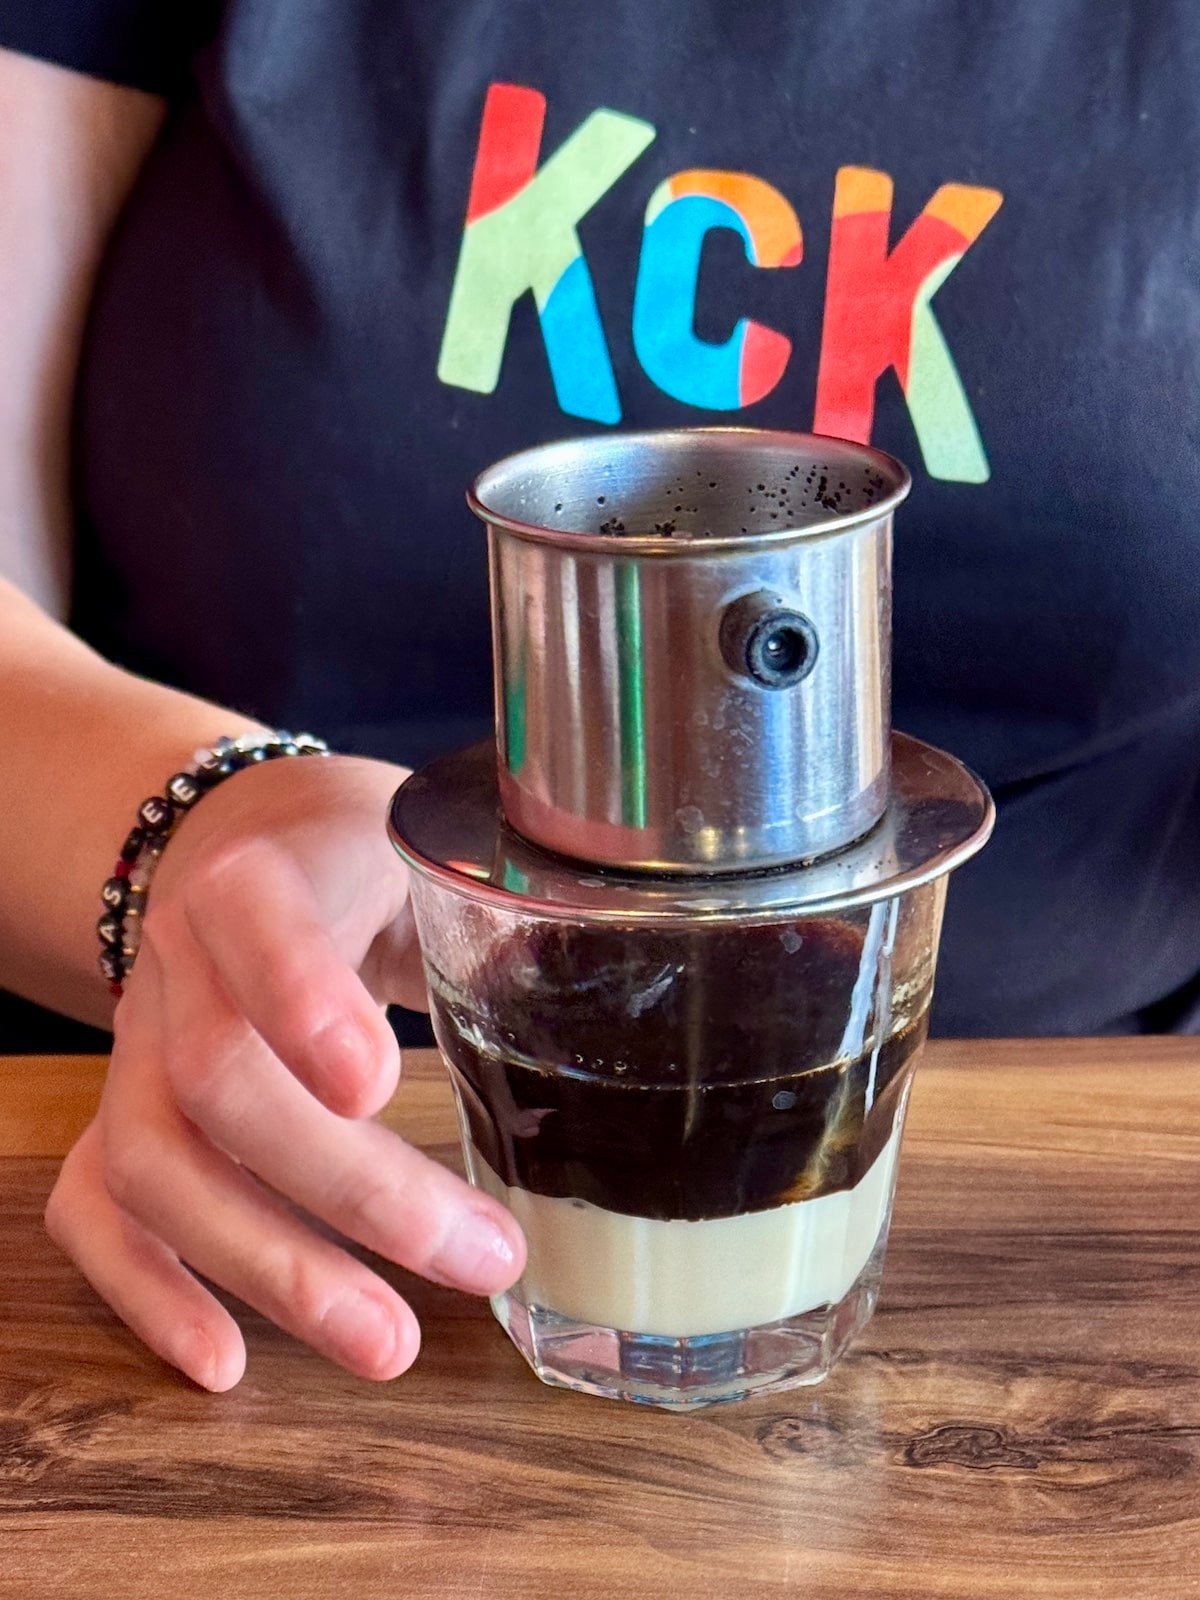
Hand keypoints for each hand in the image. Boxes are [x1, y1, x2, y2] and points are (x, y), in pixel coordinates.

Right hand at [44, 754, 524, 1390]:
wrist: (238, 838)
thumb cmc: (355, 854)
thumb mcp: (424, 850)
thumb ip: (487, 917)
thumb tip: (603, 1006)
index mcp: (259, 876)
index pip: (254, 923)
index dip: (301, 1000)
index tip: (380, 1085)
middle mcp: (178, 961)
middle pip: (220, 1080)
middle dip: (350, 1187)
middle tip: (479, 1257)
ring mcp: (136, 1044)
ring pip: (153, 1162)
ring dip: (268, 1265)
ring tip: (384, 1343)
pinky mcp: (121, 1108)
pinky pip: (95, 1205)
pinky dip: (147, 1292)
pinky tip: (225, 1361)